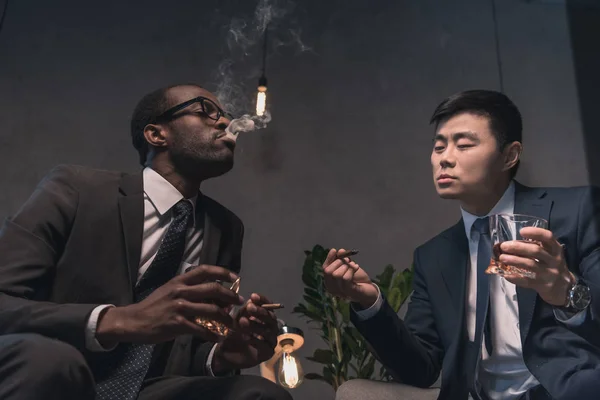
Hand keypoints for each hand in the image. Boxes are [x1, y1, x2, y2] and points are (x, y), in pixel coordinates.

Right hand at [96, 265, 243, 345]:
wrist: (134, 321)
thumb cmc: (155, 305)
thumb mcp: (170, 290)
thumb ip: (188, 288)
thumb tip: (211, 291)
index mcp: (180, 281)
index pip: (205, 270)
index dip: (223, 272)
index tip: (236, 277)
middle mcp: (181, 291)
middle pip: (213, 288)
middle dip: (230, 295)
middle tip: (239, 302)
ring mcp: (179, 307)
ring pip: (211, 309)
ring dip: (225, 317)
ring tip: (232, 323)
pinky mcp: (177, 323)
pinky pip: (201, 329)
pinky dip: (212, 333)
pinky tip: (217, 337)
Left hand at [212, 293, 278, 372]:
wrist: (228, 353)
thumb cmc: (235, 333)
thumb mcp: (237, 319)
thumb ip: (245, 311)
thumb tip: (251, 301)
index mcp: (266, 318)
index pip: (269, 306)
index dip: (263, 300)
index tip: (253, 296)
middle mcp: (271, 328)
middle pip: (271, 318)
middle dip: (260, 311)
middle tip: (249, 307)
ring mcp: (270, 341)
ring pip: (268, 331)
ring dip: (255, 325)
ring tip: (242, 321)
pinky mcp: (267, 353)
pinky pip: (264, 346)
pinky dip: (255, 340)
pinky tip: (245, 337)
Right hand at [322, 248, 378, 308]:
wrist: (369, 290)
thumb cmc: (357, 278)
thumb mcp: (348, 267)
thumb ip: (342, 259)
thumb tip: (339, 251)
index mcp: (330, 282)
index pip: (325, 269)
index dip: (329, 259)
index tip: (334, 250)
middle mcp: (332, 289)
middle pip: (328, 272)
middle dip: (338, 262)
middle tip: (348, 260)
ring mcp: (340, 292)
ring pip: (336, 275)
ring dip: (346, 266)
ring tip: (353, 265)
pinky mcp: (349, 292)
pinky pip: (346, 278)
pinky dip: (351, 270)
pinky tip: (356, 267)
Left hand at [498, 227, 574, 305]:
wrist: (563, 288)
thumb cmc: (551, 266)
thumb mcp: (550, 254)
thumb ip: (536, 247)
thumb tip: (510, 244)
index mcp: (556, 249)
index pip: (548, 237)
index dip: (535, 232)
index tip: (522, 231)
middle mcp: (554, 260)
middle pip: (536, 251)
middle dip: (518, 247)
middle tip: (504, 246)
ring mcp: (549, 274)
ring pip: (531, 265)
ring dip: (514, 260)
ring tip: (502, 258)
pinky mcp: (544, 286)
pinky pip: (528, 281)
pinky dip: (516, 278)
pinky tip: (506, 275)